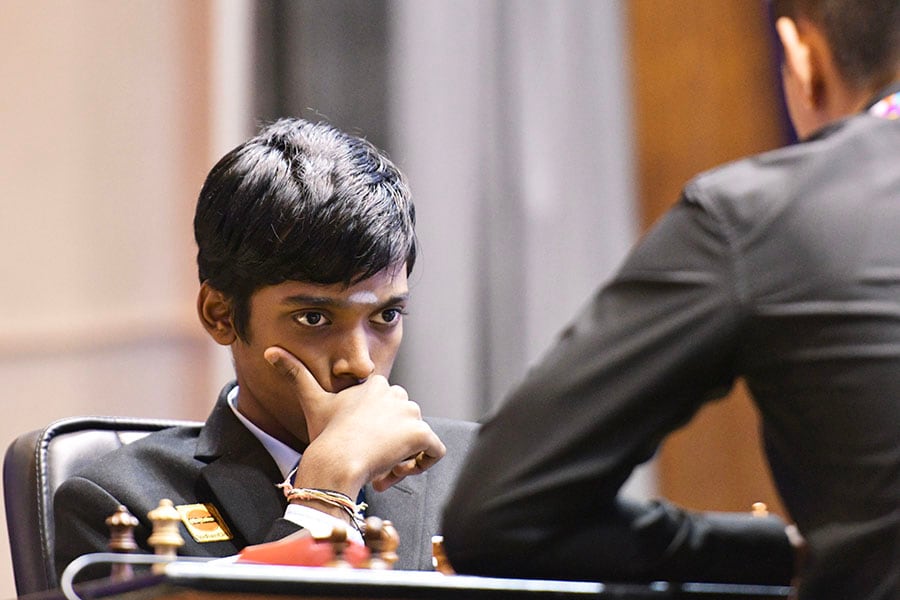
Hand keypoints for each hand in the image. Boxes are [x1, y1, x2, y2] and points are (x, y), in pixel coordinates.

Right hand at [264, 346, 445, 497]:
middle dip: (390, 443)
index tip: (359, 445)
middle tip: (370, 462)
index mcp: (374, 385)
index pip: (385, 408)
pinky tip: (397, 473)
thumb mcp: (311, 401)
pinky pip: (435, 451)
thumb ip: (295, 374)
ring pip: (417, 437)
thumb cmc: (324, 436)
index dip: (375, 429)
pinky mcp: (421, 433)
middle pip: (402, 421)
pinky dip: (422, 464)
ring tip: (380, 471)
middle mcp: (396, 394)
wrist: (335, 461)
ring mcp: (410, 413)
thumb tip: (269, 351)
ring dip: (402, 457)